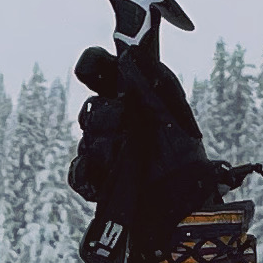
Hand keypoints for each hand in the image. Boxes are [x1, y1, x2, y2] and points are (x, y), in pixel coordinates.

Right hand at [66, 40, 250, 262]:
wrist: (181, 209)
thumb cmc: (184, 160)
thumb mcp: (172, 114)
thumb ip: (148, 82)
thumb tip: (129, 53)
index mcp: (133, 99)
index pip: (99, 70)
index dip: (94, 65)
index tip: (98, 68)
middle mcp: (115, 122)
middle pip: (90, 108)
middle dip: (107, 117)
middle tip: (128, 125)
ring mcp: (104, 152)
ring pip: (85, 141)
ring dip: (106, 149)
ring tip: (127, 159)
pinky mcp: (97, 181)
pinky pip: (78, 172)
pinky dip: (90, 176)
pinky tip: (104, 179)